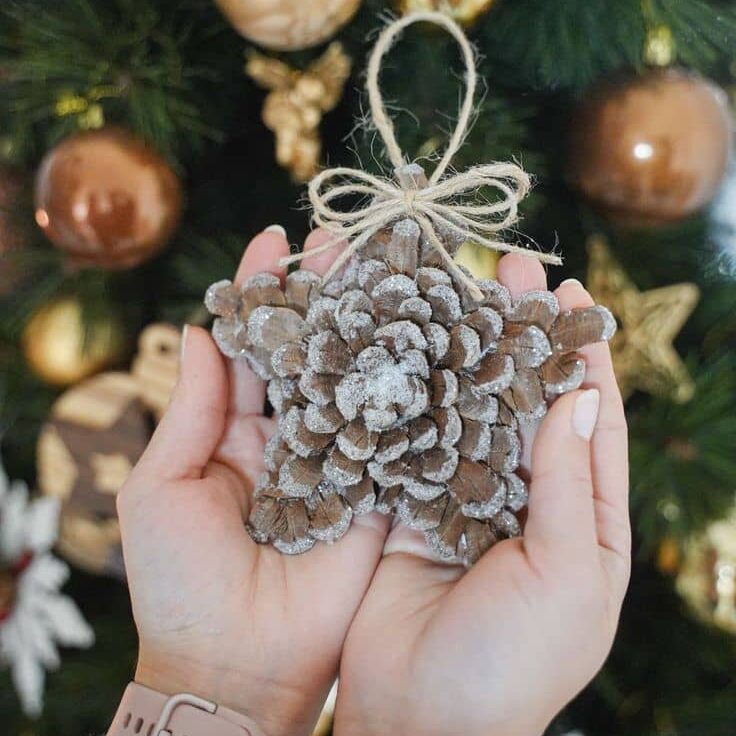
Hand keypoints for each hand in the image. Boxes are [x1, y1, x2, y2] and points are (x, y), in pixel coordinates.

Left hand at [117, 227, 388, 735]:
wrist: (238, 663)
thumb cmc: (180, 581)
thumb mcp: (163, 487)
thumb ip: (191, 408)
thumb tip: (197, 329)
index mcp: (241, 427)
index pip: (256, 345)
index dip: (266, 293)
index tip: (275, 240)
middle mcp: (297, 433)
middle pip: (316, 350)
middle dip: (329, 293)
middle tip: (344, 237)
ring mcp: (343, 458)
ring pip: (360, 379)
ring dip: (375, 326)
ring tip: (393, 268)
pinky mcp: (380, 489)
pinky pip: (396, 433)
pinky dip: (414, 388)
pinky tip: (432, 338)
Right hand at [334, 254, 630, 735]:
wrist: (419, 720)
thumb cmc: (512, 663)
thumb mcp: (567, 577)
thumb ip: (570, 485)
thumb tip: (579, 395)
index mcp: (583, 517)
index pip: (589, 417)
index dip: (581, 352)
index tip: (566, 291)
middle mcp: (525, 496)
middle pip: (525, 398)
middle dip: (519, 335)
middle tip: (507, 266)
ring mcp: (464, 495)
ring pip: (468, 407)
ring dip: (463, 352)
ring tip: (453, 288)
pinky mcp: (410, 501)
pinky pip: (417, 436)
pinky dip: (414, 393)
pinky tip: (404, 346)